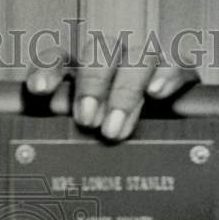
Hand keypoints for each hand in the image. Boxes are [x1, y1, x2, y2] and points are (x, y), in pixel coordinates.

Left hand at [25, 36, 198, 141]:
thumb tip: (43, 140)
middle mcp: (109, 62)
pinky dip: (168, 74)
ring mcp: (143, 65)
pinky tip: (157, 92)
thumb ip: (58, 134)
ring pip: (138, 57)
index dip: (47, 69)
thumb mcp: (74, 143)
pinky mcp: (175, 75)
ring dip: (126, 91)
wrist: (151, 168)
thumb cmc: (100, 148)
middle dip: (92, 84)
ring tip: (115, 127)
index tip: (40, 89)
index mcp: (76, 74)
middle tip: (87, 120)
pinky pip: (178, 63)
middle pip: (100, 51)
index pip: (58, 58)